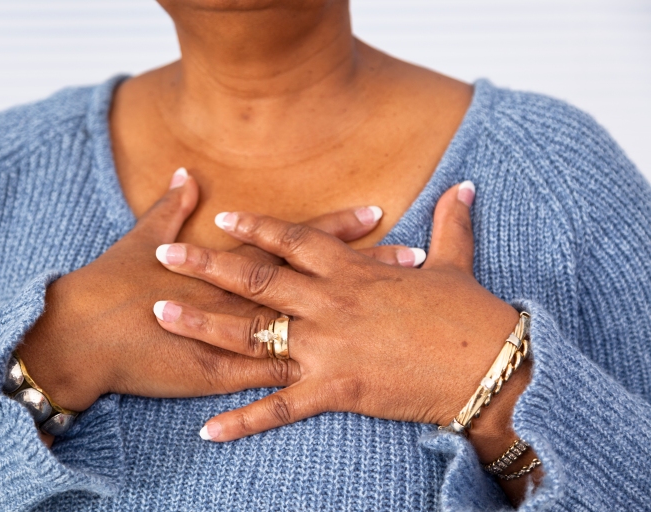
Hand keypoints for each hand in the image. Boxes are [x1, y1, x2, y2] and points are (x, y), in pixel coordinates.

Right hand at [17, 169, 416, 414]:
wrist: (84, 336)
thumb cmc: (112, 284)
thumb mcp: (144, 238)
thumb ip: (171, 208)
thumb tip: (183, 174)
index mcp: (232, 263)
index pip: (297, 240)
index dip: (338, 227)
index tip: (376, 212)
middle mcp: (247, 298)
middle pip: (320, 283)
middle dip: (369, 272)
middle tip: (416, 259)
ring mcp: (241, 338)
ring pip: (313, 331)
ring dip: (358, 327)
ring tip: (402, 319)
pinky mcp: (225, 375)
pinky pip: (276, 382)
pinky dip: (312, 380)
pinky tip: (356, 379)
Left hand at [152, 181, 522, 441]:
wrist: (491, 368)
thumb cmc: (472, 315)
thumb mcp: (456, 263)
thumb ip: (450, 224)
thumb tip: (465, 185)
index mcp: (353, 272)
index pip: (295, 241)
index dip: (257, 228)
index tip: (222, 219)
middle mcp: (330, 304)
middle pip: (257, 281)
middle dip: (207, 266)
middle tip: (163, 257)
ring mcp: (328, 348)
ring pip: (254, 335)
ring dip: (204, 326)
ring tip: (162, 316)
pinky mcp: (335, 391)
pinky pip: (279, 407)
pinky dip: (242, 419)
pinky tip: (207, 428)